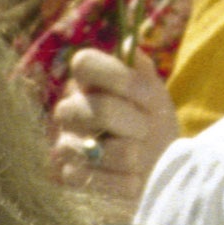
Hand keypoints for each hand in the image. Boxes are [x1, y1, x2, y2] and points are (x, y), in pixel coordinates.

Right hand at [48, 47, 173, 216]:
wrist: (158, 173)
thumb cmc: (154, 128)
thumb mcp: (155, 96)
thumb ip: (141, 69)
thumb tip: (128, 42)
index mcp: (88, 83)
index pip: (85, 63)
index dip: (120, 78)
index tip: (148, 96)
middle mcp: (70, 110)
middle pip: (98, 109)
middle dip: (134, 123)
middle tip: (146, 131)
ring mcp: (66, 144)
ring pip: (99, 148)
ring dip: (132, 155)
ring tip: (140, 157)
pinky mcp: (69, 178)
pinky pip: (95, 179)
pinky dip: (124, 182)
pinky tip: (133, 180)